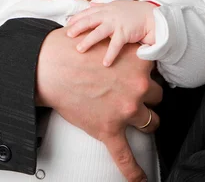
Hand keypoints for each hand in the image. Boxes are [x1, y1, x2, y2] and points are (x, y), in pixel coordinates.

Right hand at [36, 28, 160, 181]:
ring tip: (134, 118)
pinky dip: (134, 171)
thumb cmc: (70, 50)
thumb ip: (120, 44)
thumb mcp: (104, 36)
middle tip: (131, 90)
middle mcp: (136, 87)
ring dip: (144, 120)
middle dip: (145, 94)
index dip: (145, 71)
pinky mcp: (108, 130)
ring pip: (150, 121)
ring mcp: (125, 111)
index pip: (154, 69)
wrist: (48, 66)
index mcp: (137, 62)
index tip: (141, 72)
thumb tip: (123, 46)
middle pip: (156, 95)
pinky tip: (140, 178)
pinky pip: (125, 157)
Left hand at [67, 0, 156, 65]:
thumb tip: (91, 4)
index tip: (67, 24)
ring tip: (79, 49)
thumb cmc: (132, 12)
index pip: (88, 12)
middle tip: (68, 34)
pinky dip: (110, 54)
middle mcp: (109, 15)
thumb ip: (102, 6)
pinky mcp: (125, 33)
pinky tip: (105, 63)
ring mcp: (116, 23)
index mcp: (105, 9)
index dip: (77, 18)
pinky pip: (115, 45)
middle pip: (89, 20)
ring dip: (88, 41)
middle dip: (77, 27)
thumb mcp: (116, 5)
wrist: (150, 17)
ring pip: (99, 32)